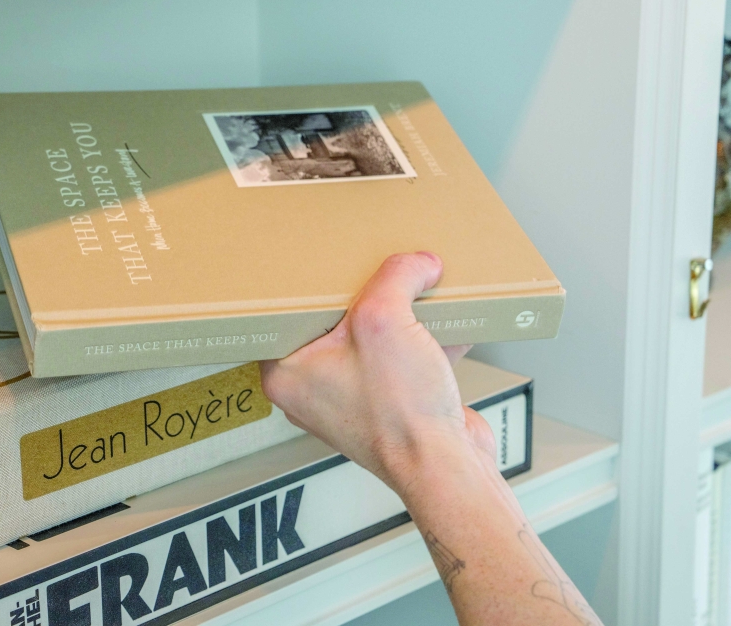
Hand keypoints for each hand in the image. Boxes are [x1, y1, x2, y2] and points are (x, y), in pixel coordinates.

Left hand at [260, 252, 494, 491]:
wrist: (445, 467)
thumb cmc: (400, 415)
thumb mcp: (386, 319)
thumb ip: (397, 276)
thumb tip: (416, 262)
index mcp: (288, 374)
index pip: (285, 315)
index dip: (307, 286)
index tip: (322, 262)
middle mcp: (312, 391)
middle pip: (331, 323)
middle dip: (360, 296)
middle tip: (369, 268)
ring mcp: (349, 400)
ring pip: (368, 341)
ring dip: (395, 317)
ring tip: (412, 288)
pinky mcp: (385, 407)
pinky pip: (397, 361)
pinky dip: (419, 341)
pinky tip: (443, 320)